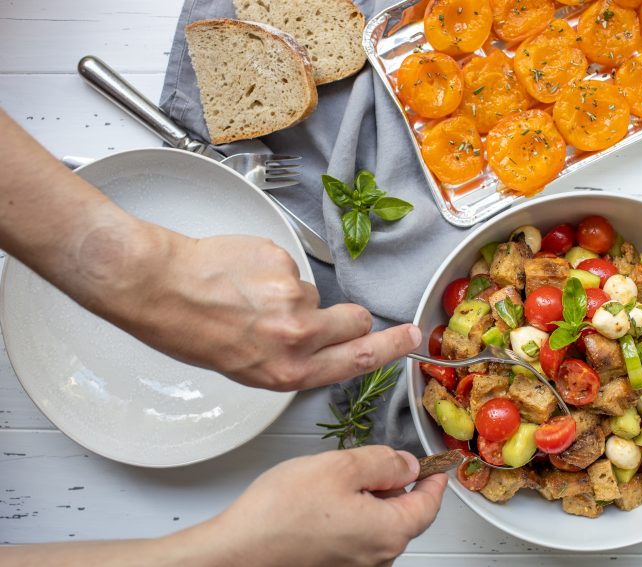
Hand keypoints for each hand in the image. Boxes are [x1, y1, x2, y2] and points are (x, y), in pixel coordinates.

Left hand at [103, 229, 421, 390]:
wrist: (157, 285)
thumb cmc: (189, 330)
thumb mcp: (243, 367)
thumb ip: (288, 359)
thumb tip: (311, 344)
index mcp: (287, 370)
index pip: (358, 359)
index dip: (391, 347)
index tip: (411, 337)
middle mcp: (297, 336)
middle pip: (355, 320)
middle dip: (346, 316)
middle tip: (313, 314)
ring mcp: (292, 296)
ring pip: (314, 292)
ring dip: (291, 293)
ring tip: (247, 296)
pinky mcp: (282, 261)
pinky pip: (289, 265)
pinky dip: (269, 269)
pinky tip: (239, 275)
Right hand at [193, 446, 447, 566]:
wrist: (237, 551)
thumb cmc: (281, 513)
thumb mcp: (340, 466)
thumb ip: (382, 461)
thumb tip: (406, 463)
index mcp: (387, 531)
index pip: (429, 504)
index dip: (435, 479)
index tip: (440, 466)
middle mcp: (377, 557)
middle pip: (404, 516)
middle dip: (396, 485)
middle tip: (377, 461)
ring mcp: (354, 566)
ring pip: (379, 525)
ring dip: (371, 500)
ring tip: (340, 479)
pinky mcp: (333, 566)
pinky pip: (357, 537)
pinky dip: (353, 515)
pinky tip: (326, 501)